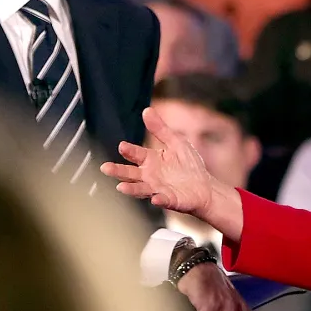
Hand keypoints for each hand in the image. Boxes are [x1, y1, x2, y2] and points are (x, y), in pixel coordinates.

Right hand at [101, 107, 216, 215]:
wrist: (205, 186)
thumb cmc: (188, 165)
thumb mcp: (175, 142)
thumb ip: (160, 129)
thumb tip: (146, 110)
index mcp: (150, 160)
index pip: (136, 154)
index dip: (129, 150)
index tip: (122, 146)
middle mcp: (150, 176)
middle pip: (130, 174)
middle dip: (118, 171)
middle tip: (105, 168)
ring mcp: (158, 189)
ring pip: (141, 189)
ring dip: (131, 189)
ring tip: (121, 188)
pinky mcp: (170, 200)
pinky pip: (163, 200)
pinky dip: (159, 200)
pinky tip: (155, 199)